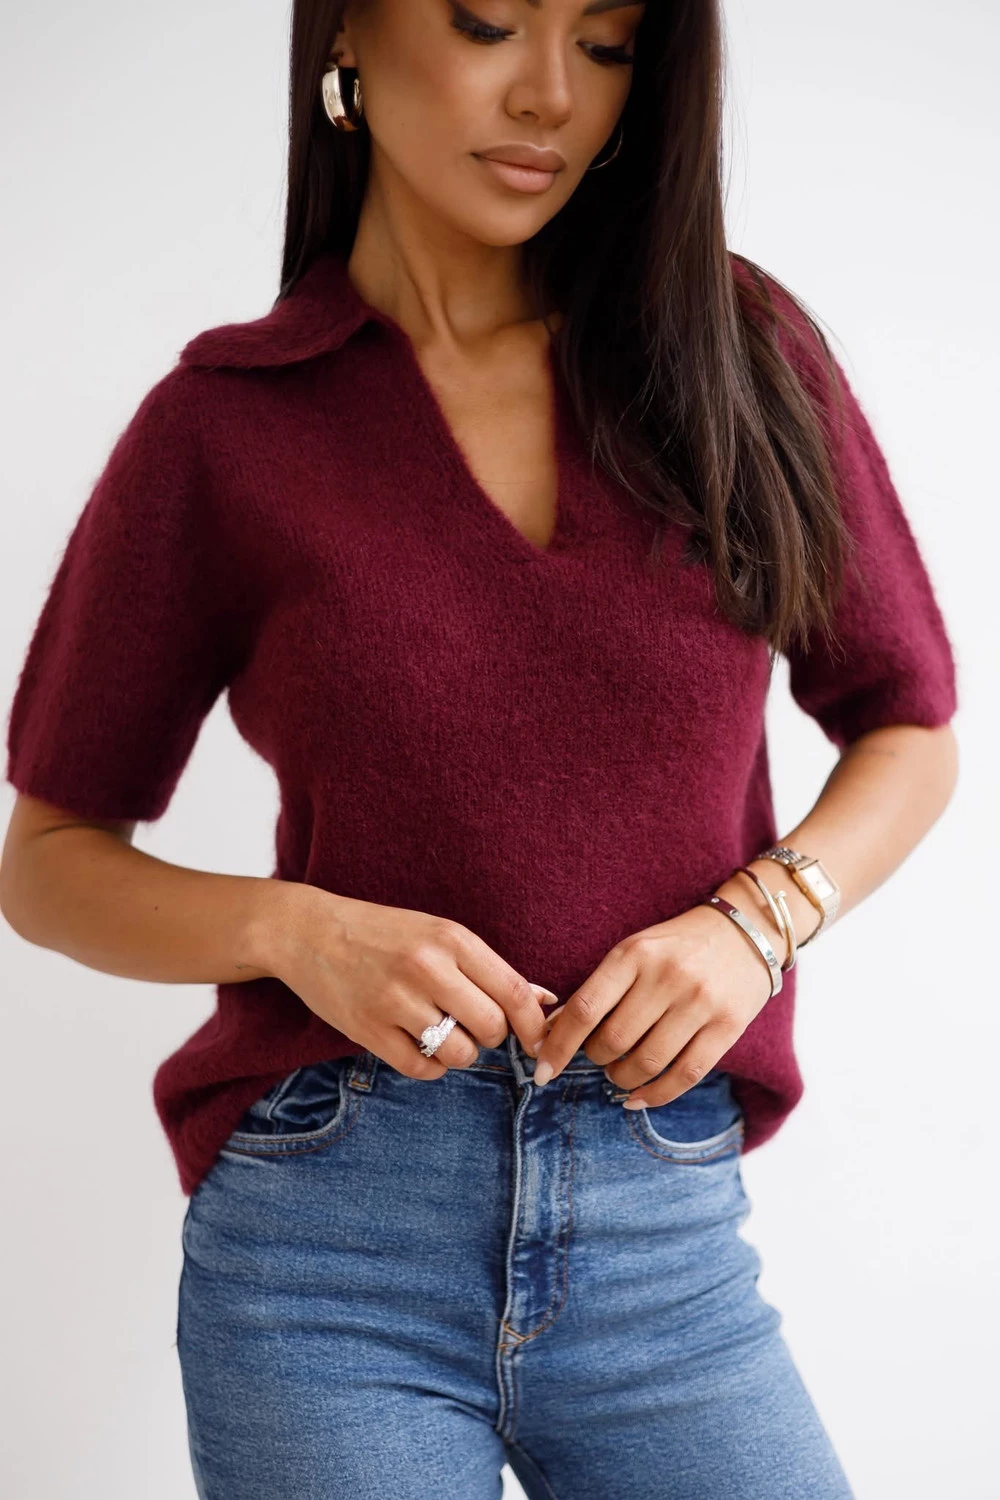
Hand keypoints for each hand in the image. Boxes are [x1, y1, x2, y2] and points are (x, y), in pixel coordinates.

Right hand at [262, 884, 549, 1078]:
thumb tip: (544, 1000)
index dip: (534, 1024)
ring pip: (459, 1054)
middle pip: (491, 1028)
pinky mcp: (368, 1030)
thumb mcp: (439, 935)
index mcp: (451, 938)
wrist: (308, 932)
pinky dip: (430, 1067)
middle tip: (474, 1026)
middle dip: (491, 1037)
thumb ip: (488, 969)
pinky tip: (420, 1047)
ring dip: (460, 1054)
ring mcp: (395, 1000)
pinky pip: (422, 1070)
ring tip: (442, 1034)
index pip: (512, 991)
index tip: (538, 1039)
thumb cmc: (384, 934)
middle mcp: (426, 968)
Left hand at [532, 901, 773, 1105]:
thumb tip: (551, 1031)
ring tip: (619, 1074)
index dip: (558, 1045)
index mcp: (634, 954)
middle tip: (598, 1058)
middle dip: (595, 1060)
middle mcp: (667, 976)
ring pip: (646, 1062)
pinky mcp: (728, 1026)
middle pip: (613, 1041)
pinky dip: (655, 1095)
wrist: (747, 932)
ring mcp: (700, 1002)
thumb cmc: (677, 946)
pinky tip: (638, 1097)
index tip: (542, 1070)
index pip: (585, 1008)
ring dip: (622, 1079)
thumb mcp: (633, 952)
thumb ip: (597, 990)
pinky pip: (685, 1075)